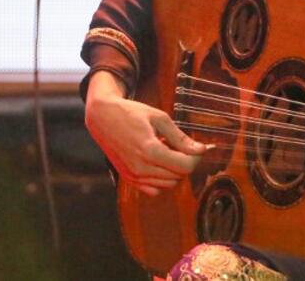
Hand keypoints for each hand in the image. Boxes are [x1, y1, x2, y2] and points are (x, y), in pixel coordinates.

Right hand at [84, 71, 209, 196]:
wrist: (102, 118)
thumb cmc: (131, 113)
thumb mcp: (160, 118)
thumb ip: (181, 137)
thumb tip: (202, 149)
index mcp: (150, 150)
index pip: (185, 166)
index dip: (196, 157)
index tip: (198, 147)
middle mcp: (140, 167)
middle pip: (178, 177)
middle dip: (186, 162)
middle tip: (180, 145)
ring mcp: (133, 176)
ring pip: (168, 185)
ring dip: (174, 171)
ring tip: (166, 151)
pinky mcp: (128, 179)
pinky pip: (154, 190)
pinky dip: (161, 181)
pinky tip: (158, 163)